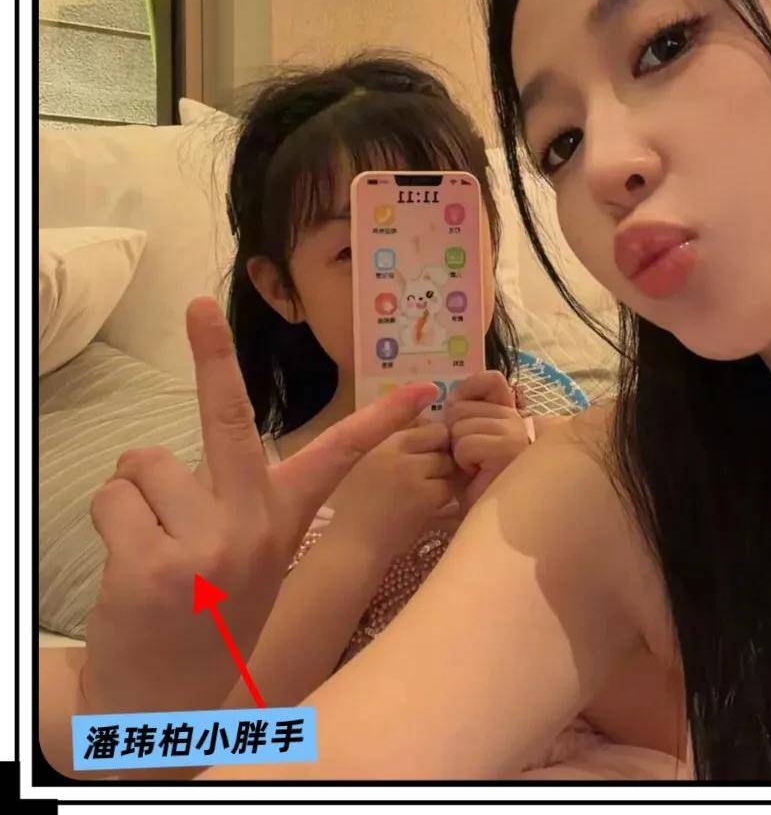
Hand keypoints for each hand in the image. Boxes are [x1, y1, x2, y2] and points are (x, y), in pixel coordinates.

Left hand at [81, 297, 437, 715]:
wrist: (166, 703)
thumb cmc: (209, 613)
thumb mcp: (250, 559)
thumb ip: (243, 498)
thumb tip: (205, 444)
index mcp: (281, 522)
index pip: (337, 459)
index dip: (379, 420)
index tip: (422, 390)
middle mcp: (252, 529)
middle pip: (226, 417)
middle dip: (211, 352)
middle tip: (195, 306)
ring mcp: (206, 547)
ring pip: (145, 463)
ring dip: (135, 493)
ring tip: (152, 544)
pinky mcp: (153, 565)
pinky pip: (113, 499)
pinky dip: (111, 521)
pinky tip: (130, 568)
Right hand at [325, 421, 459, 559]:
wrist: (353, 545)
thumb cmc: (358, 506)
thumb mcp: (367, 463)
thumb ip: (393, 444)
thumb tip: (430, 427)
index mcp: (380, 438)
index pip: (425, 422)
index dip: (431, 438)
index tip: (425, 454)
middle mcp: (395, 448)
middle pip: (440, 437)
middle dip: (440, 454)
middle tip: (427, 475)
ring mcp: (410, 471)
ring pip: (446, 463)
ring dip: (442, 476)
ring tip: (423, 492)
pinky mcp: (423, 496)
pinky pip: (447, 488)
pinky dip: (441, 499)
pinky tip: (425, 508)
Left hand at [441, 370, 530, 509]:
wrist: (486, 521)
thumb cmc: (474, 484)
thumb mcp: (466, 441)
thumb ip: (464, 415)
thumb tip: (448, 398)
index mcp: (508, 412)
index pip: (491, 379)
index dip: (467, 392)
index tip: (459, 418)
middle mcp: (517, 419)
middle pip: (461, 407)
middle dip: (453, 435)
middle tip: (468, 459)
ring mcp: (516, 433)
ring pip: (460, 426)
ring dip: (457, 452)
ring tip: (473, 469)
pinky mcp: (509, 449)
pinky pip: (466, 444)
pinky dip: (463, 463)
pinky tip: (477, 475)